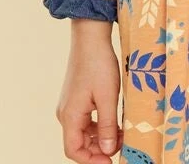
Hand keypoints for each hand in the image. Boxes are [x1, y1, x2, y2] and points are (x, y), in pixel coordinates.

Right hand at [55, 22, 121, 162]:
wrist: (90, 36)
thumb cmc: (99, 64)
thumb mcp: (108, 97)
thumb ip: (107, 126)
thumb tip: (108, 150)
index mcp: (70, 116)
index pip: (74, 151)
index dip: (91, 160)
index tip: (111, 161)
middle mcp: (66, 113)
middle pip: (79, 143)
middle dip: (100, 149)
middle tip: (122, 146)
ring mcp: (70, 105)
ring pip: (83, 132)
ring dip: (101, 137)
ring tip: (122, 134)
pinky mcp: (76, 97)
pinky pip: (85, 120)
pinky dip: (99, 125)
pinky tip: (115, 122)